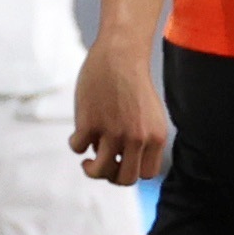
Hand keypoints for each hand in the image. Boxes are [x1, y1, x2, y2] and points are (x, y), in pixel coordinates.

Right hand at [69, 39, 169, 183]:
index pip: (147, 174)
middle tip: (103, 166)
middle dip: (111, 177)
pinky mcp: (90, 122)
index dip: (132, 171)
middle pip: (125, 179)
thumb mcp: (151, 115)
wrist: (120, 55)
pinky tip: (80, 132)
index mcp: (156, 137)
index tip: (122, 164)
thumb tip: (119, 165)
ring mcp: (113, 132)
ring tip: (87, 162)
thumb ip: (143, 140)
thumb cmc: (133, 84)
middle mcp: (137, 138)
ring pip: (99, 171)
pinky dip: (76, 143)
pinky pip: (78, 148)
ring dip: (91, 170)